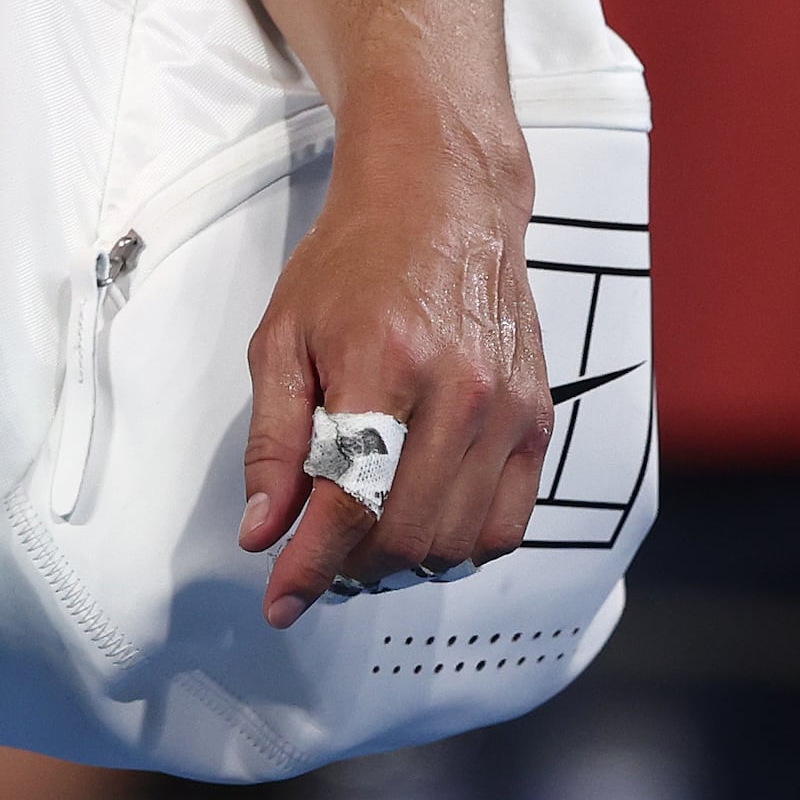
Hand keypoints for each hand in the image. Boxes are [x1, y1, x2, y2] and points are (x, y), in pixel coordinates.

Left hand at [238, 104, 547, 623]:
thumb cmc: (355, 259)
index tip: (281, 601)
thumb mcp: (283, 335)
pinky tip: (422, 523)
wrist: (440, 199)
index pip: (348, 503)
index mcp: (383, 365)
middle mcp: (458, 393)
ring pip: (456, 540)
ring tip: (363, 539)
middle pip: (405, 534)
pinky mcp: (537, 418)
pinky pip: (507, 522)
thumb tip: (262, 528)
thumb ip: (272, 439)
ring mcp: (507, 409)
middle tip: (315, 558)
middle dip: (350, 568)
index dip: (309, 568)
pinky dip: (462, 545)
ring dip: (402, 563)